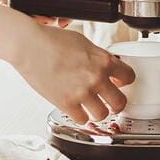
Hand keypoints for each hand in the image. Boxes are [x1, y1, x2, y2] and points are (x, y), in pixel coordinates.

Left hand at [0, 0, 68, 26]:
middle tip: (56, 21)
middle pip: (47, 3)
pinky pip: (15, 10)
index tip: (66, 14)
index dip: (63, 3)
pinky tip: (26, 18)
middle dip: (53, 14)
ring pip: (33, 9)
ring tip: (42, 19)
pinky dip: (21, 16)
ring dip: (38, 17)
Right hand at [12, 24, 135, 123]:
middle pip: (120, 102)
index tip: (119, 83)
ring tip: (92, 108)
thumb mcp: (82, 41)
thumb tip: (103, 64)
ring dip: (98, 112)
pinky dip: (80, 116)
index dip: (124, 81)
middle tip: (111, 102)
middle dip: (116, 103)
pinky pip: (82, 119)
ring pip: (102, 115)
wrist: (30, 46)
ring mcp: (82, 93)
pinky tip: (77, 109)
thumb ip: (96, 56)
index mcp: (103, 60)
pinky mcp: (66, 103)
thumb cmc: (51, 40)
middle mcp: (96, 78)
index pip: (129, 76)